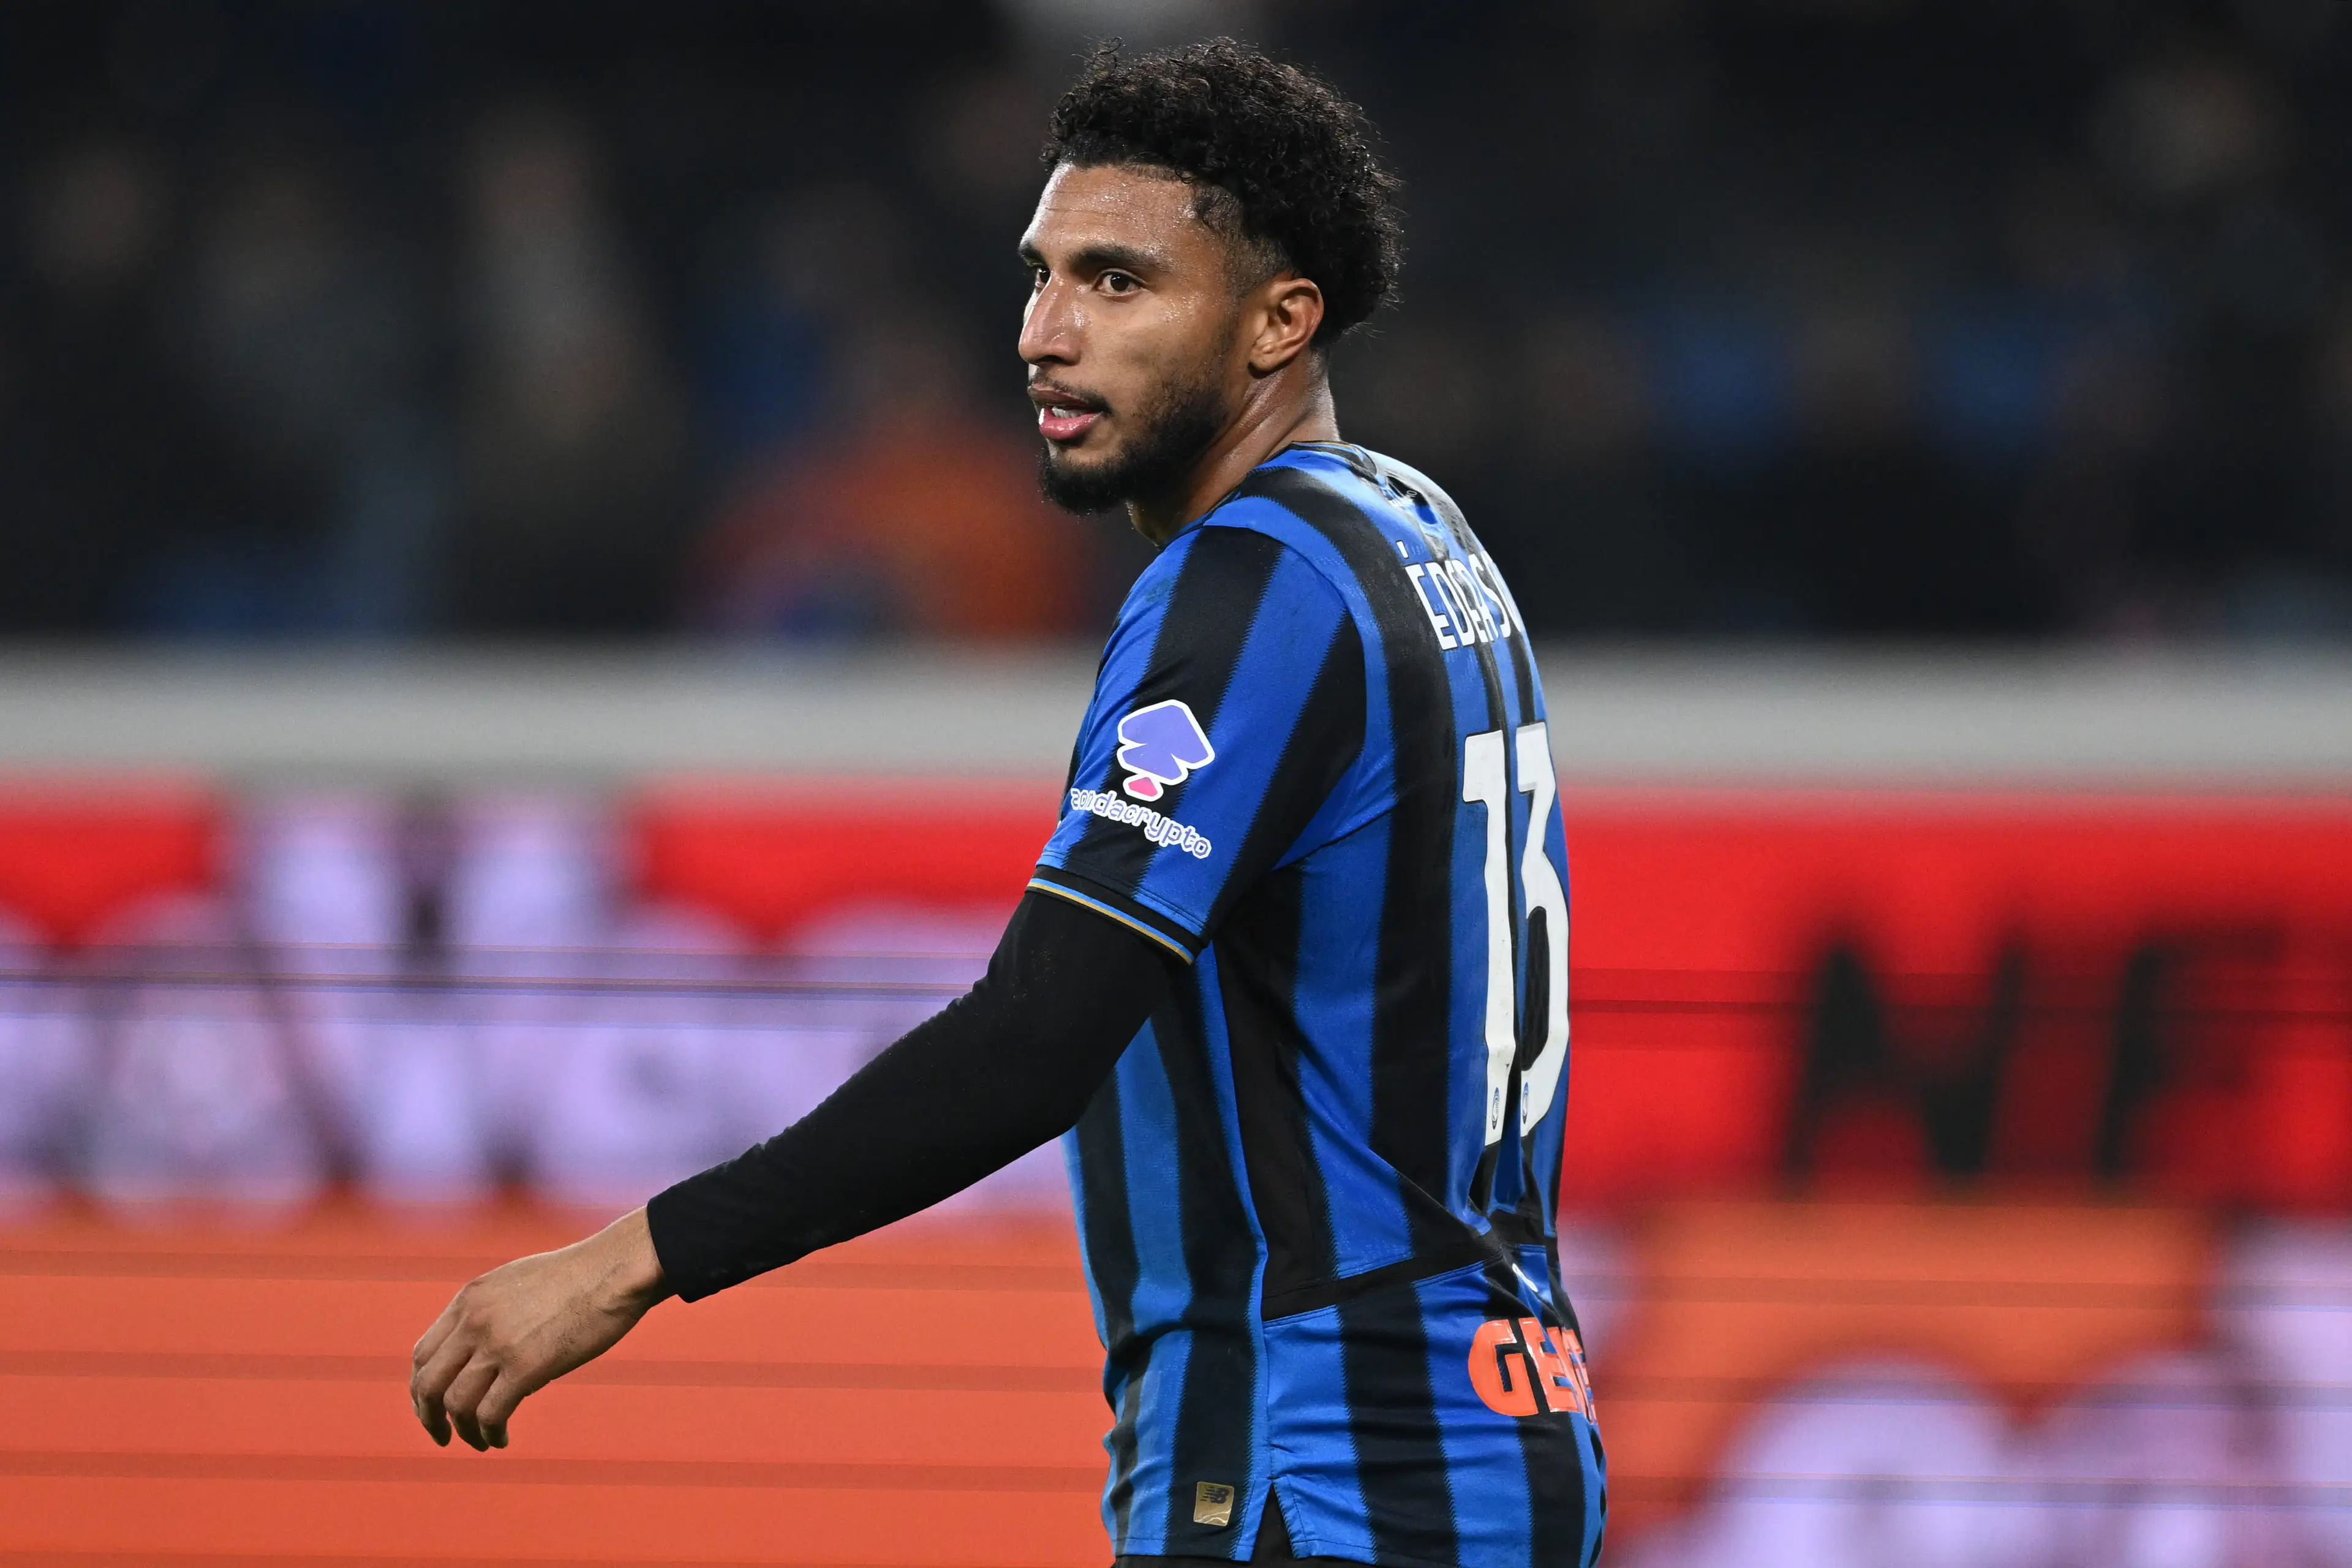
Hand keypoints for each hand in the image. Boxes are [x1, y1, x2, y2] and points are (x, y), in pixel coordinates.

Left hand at [409, 1206, 671, 1450]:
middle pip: (428, 1383)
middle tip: (442, 1435)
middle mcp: (474, 1321)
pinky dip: (490, 1433)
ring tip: (481, 1442)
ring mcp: (498, 1343)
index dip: (421, 1389)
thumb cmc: (580, 1276)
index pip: (424, 1354)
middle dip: (429, 1417)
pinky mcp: (526, 1366)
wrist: (615, 1269)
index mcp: (470, 1299)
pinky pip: (491, 1414)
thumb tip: (485, 1357)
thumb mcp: (518, 1284)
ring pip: (457, 1404)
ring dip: (464, 1431)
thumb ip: (491, 1313)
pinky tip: (501, 1438)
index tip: (433, 1407)